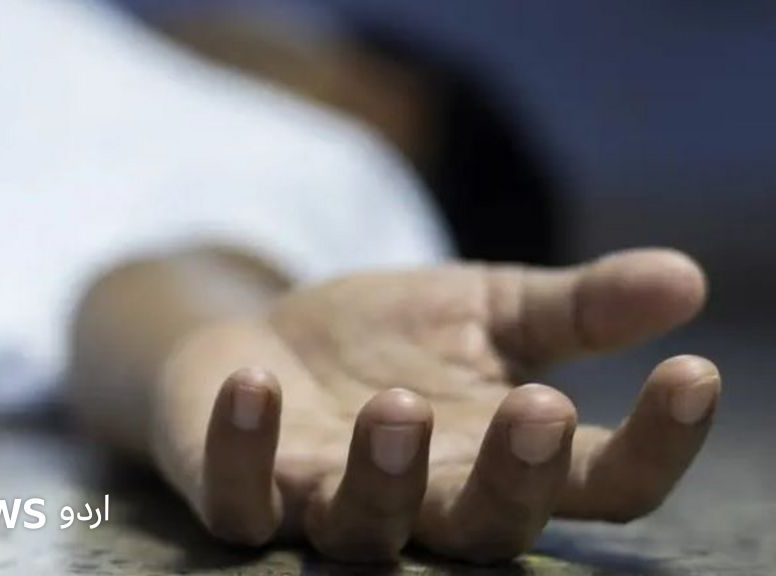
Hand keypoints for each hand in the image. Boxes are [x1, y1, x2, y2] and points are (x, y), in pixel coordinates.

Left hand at [150, 249, 719, 562]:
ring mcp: (329, 504)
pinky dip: (244, 450)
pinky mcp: (248, 489)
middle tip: (544, 408)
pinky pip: (242, 498)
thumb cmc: (387, 337)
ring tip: (400, 404)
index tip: (692, 374)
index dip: (656, 445)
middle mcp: (425, 502)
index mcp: (498, 460)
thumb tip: (685, 276)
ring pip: (367, 529)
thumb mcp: (486, 308)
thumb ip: (574, 307)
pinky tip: (256, 383)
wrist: (268, 340)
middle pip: (488, 528)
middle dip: (517, 478)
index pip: (600, 485)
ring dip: (384, 476)